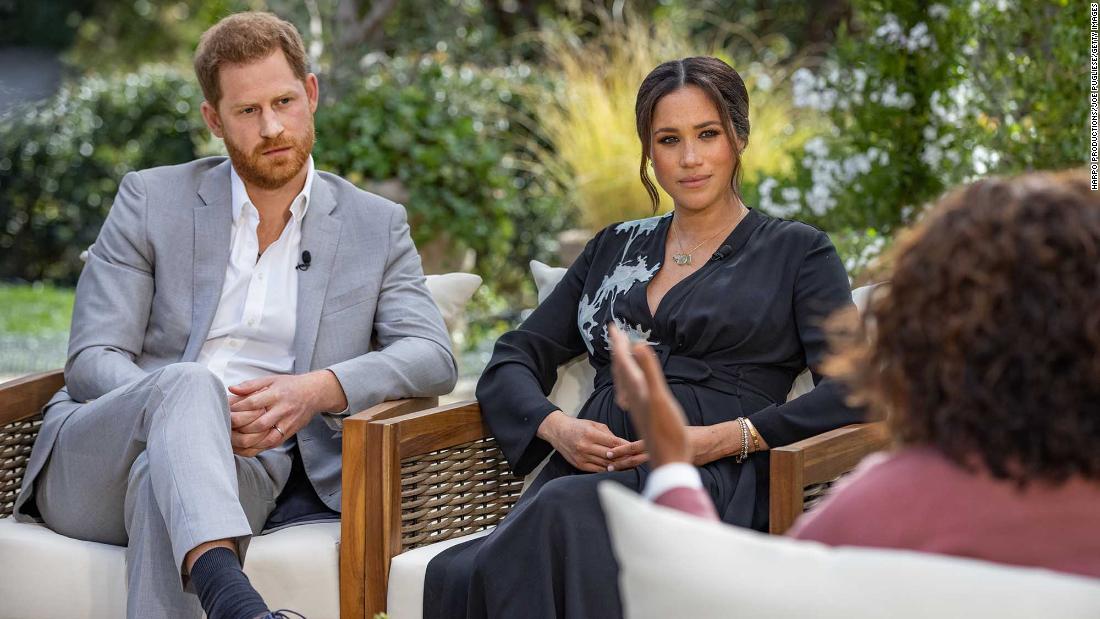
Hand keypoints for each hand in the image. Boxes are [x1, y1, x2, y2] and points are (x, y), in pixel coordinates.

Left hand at [227, 370, 346, 456]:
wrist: (314, 394)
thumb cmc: (290, 386)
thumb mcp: (271, 379)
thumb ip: (250, 385)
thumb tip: (231, 389)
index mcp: (276, 394)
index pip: (253, 403)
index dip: (237, 409)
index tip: (225, 410)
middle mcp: (282, 410)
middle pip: (257, 424)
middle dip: (238, 428)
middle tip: (223, 427)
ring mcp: (286, 424)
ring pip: (264, 439)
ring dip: (244, 442)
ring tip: (229, 440)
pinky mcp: (288, 434)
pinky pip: (269, 445)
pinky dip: (254, 449)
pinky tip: (241, 448)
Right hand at [536, 411, 629, 472]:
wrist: (558, 431)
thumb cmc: (578, 426)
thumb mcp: (594, 425)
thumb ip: (609, 435)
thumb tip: (625, 444)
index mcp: (590, 434)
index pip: (613, 443)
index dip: (626, 447)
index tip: (636, 449)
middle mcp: (585, 446)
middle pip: (610, 455)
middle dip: (625, 458)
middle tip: (637, 459)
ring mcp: (582, 457)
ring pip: (605, 464)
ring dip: (618, 465)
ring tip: (630, 465)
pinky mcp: (579, 465)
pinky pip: (597, 470)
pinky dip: (608, 469)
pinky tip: (616, 468)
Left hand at [609, 325, 690, 467]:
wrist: (670, 461)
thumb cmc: (668, 432)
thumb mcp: (659, 397)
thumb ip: (649, 371)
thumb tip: (637, 344)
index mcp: (636, 389)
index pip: (623, 361)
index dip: (618, 342)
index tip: (612, 325)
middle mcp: (633, 397)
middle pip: (621, 369)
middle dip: (618, 350)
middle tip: (615, 333)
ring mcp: (637, 407)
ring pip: (624, 382)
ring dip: (622, 365)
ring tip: (621, 355)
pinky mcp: (643, 415)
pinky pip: (631, 393)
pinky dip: (630, 382)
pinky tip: (632, 388)